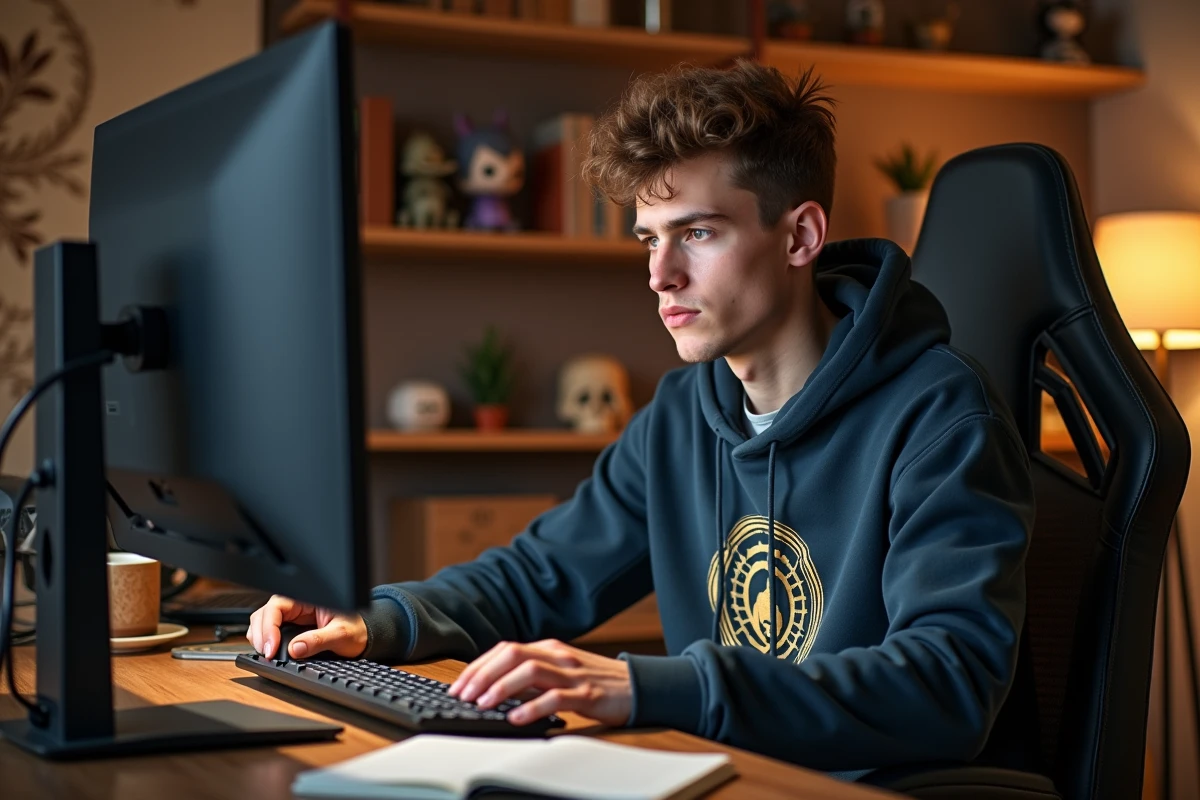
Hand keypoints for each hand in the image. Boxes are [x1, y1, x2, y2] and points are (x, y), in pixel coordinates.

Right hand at [247, 595, 367, 659]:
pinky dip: (264, 642)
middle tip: (267, 654)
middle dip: (261, 634)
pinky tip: (270, 652)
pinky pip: (269, 632)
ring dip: (260, 638)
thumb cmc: (357, 629)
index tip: (270, 648)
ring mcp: (291, 617)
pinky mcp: (290, 628)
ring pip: (263, 622)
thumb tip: (296, 649)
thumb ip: (319, 640)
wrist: (364, 636)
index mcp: (306, 598)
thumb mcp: (341, 634)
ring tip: (267, 654)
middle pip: (264, 614)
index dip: (269, 627)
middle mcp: (296, 605)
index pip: (277, 606)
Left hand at [447, 639, 631, 726]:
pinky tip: (517, 718)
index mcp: (550, 648)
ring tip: (484, 703)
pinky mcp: (587, 695)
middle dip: (484, 674)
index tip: (459, 685)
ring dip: (502, 687)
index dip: (479, 666)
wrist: (638, 686)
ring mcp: (573, 675)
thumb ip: (532, 674)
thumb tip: (493, 687)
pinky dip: (533, 707)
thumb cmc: (596, 682)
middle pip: (514, 654)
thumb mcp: (561, 671)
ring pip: (531, 671)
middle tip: (464, 694)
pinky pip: (556, 698)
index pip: (506, 649)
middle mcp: (559, 656)